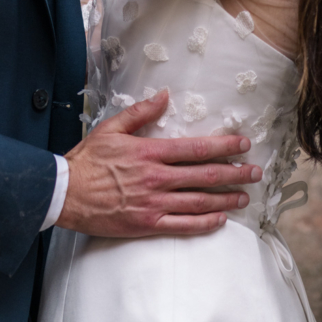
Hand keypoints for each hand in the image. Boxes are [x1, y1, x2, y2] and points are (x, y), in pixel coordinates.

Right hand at [57, 88, 262, 237]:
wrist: (66, 194)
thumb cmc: (88, 160)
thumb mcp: (111, 128)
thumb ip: (141, 113)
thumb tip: (165, 96)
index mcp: (150, 152)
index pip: (196, 149)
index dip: (224, 146)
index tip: (243, 145)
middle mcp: (157, 178)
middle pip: (205, 175)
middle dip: (235, 173)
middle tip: (255, 172)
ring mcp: (154, 204)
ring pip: (199, 202)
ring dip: (226, 199)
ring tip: (244, 197)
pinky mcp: (147, 225)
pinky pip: (183, 226)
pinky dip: (205, 223)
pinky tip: (219, 220)